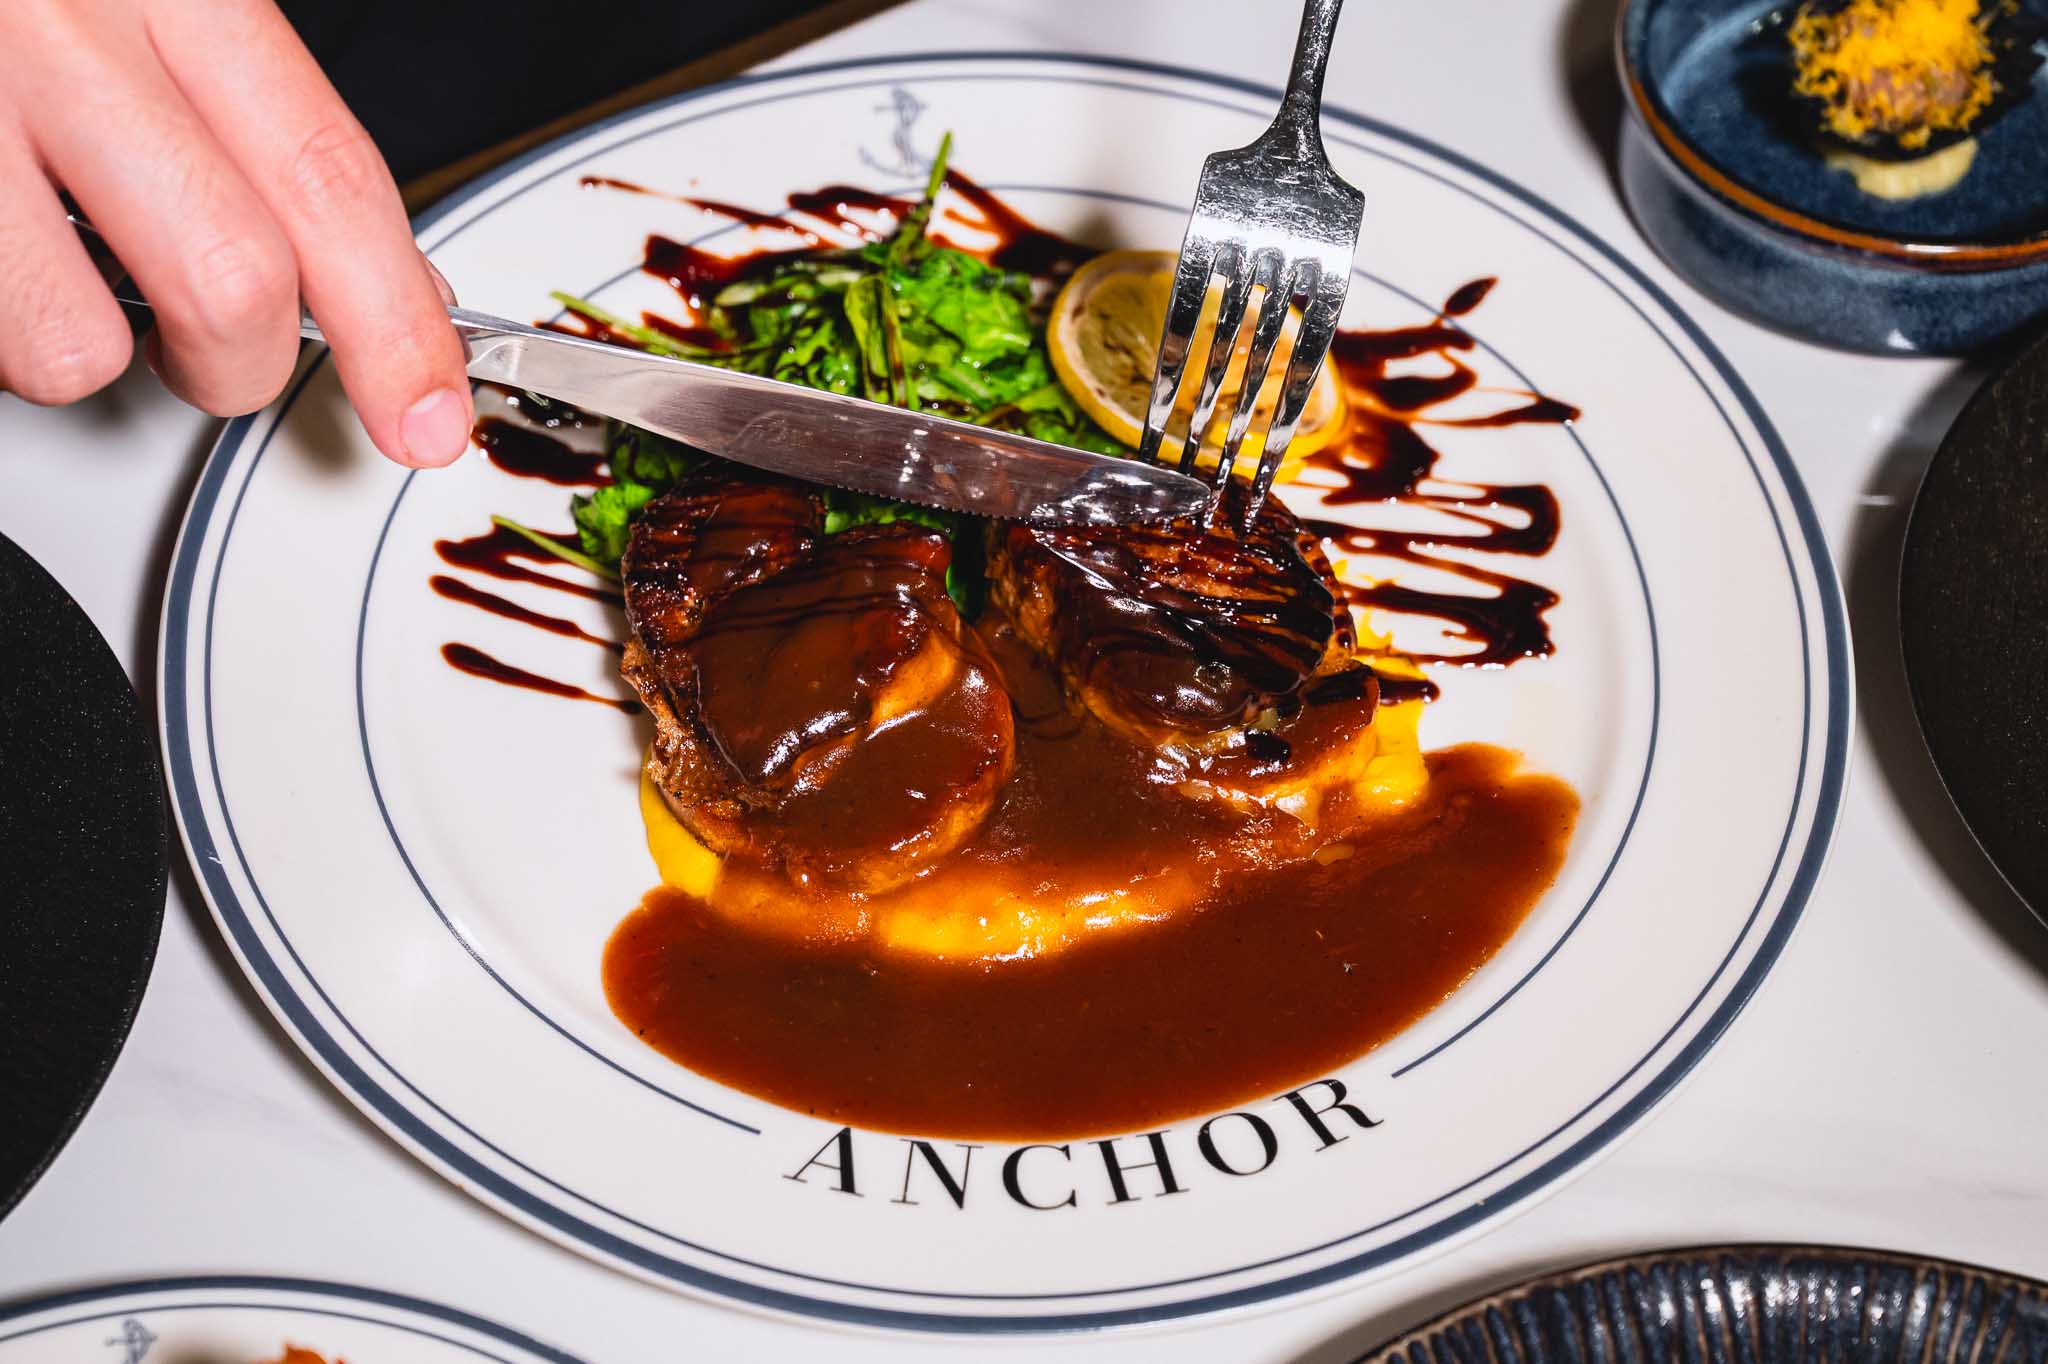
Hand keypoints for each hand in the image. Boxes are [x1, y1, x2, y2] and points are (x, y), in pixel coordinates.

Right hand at [0, 0, 471, 465]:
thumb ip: (247, 120)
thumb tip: (386, 280)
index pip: (329, 176)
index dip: (401, 323)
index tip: (430, 415)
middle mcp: (54, 23)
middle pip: (232, 278)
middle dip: (239, 365)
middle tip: (208, 355)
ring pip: (71, 341)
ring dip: (75, 352)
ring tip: (39, 271)